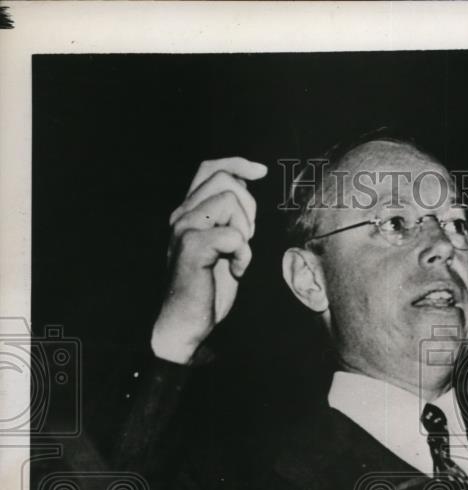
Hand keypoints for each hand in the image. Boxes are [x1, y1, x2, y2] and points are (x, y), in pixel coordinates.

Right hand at [151, 156, 267, 363]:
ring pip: (229, 200)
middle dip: (249, 206)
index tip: (261, 172)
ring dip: (245, 231)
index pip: (209, 168)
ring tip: (236, 256)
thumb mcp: (223, 246)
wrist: (186, 323)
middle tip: (246, 239)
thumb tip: (246, 187)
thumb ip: (229, 218)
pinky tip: (235, 271)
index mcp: (189, 212)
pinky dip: (243, 255)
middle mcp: (182, 214)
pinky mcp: (192, 246)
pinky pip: (234, 234)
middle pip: (224, 179)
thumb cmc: (207, 289)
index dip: (237, 164)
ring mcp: (184, 228)